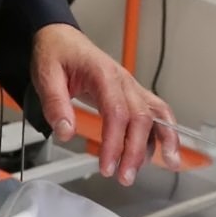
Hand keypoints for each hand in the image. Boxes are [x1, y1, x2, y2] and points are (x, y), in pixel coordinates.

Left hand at [29, 23, 180, 185]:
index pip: (116, 112)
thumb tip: (66, 132)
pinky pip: (156, 112)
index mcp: (103, 74)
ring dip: (162, 141)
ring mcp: (131, 86)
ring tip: (167, 165)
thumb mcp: (46, 76)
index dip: (114, 142)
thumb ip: (55, 104)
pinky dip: (166, 131)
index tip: (106, 166)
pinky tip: (169, 151)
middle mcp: (123, 80)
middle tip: (124, 177)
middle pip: (140, 117)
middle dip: (136, 150)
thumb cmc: (55, 55)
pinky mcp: (132, 93)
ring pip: (156, 114)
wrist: (60, 38)